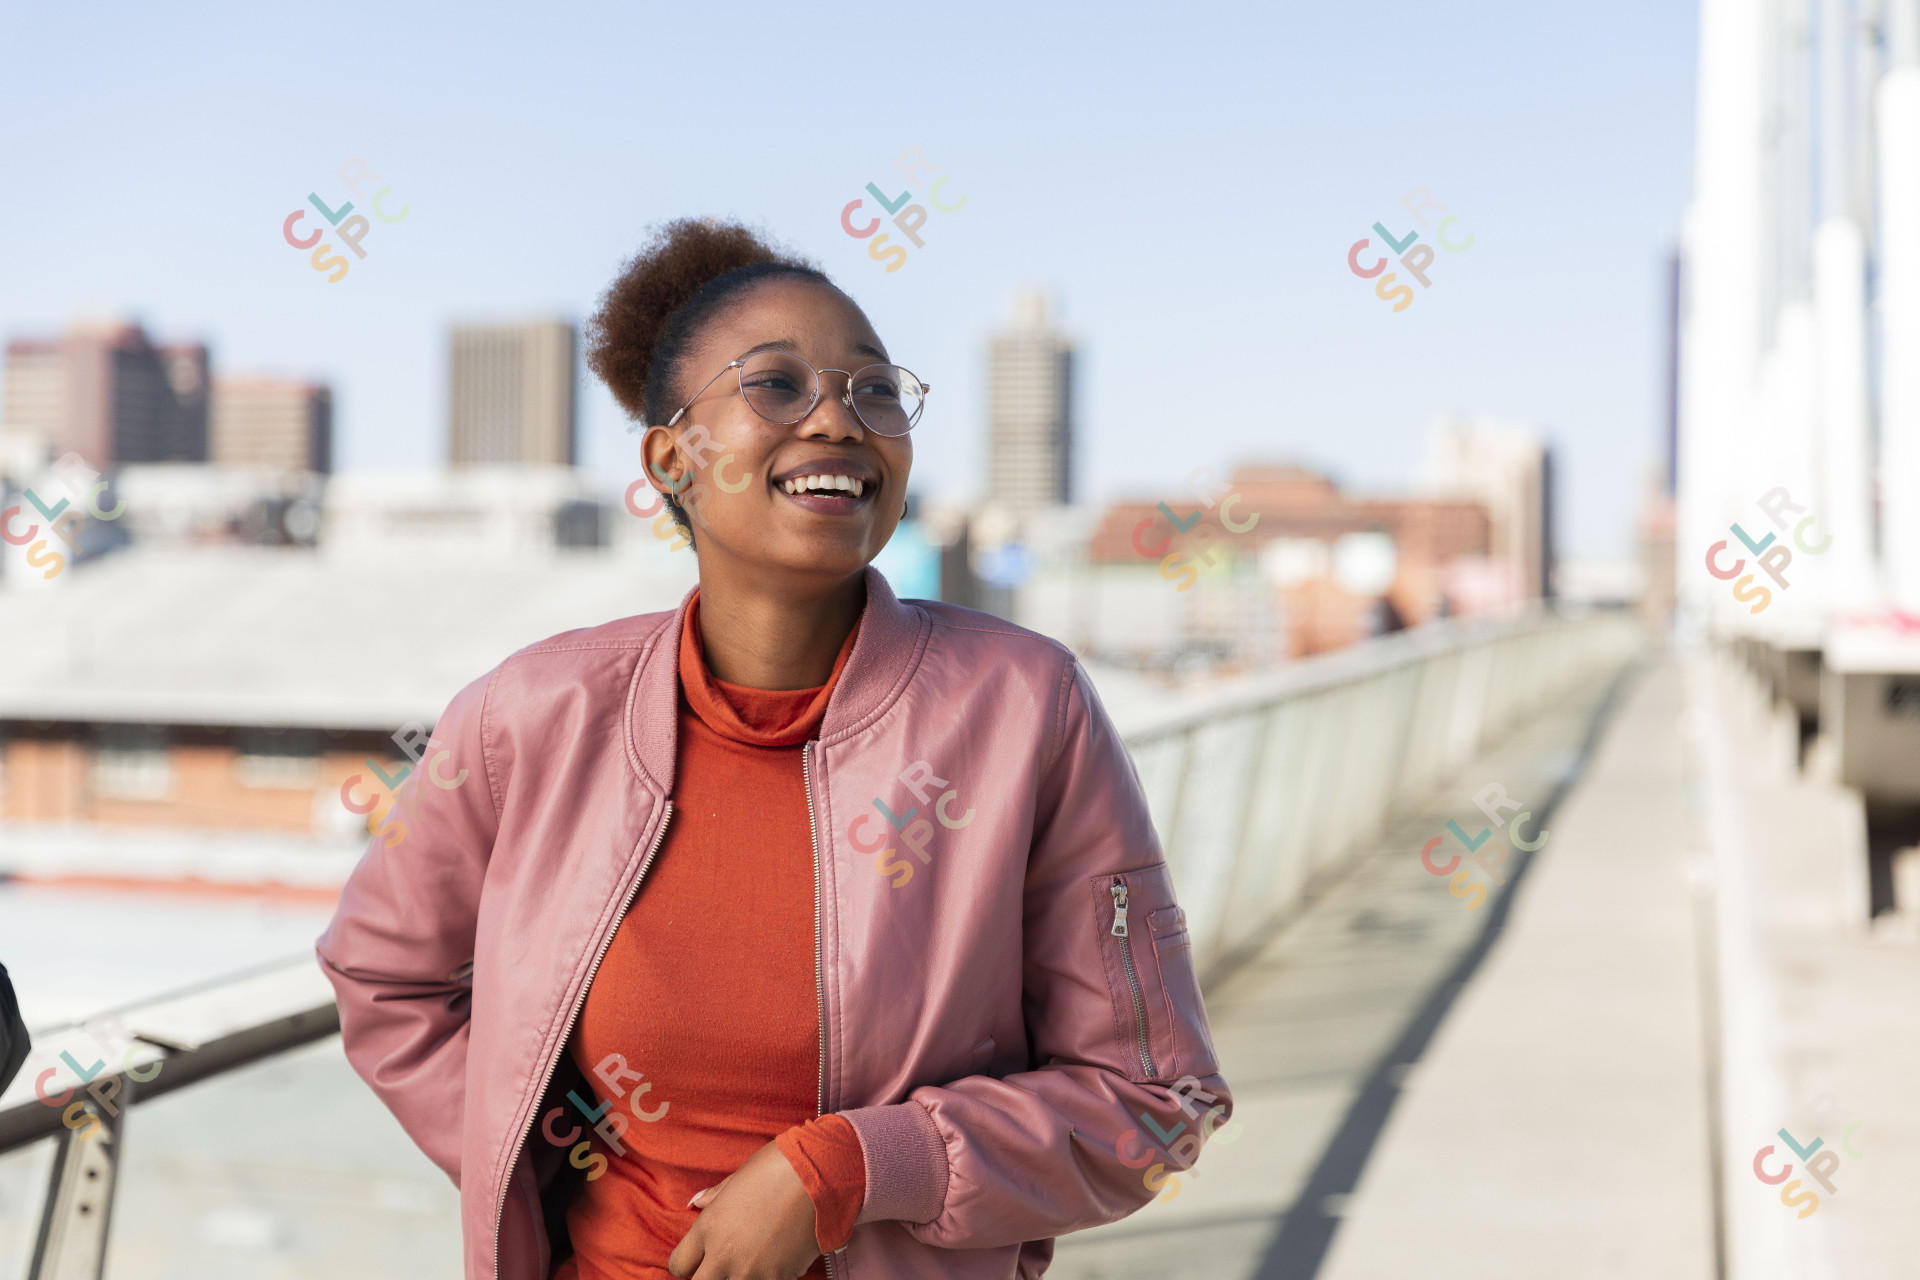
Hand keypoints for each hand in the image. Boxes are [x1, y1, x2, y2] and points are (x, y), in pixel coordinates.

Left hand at [668, 1139, 820, 1279]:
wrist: (820, 1174)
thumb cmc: (778, 1166)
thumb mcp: (739, 1177)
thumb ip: (715, 1196)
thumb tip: (697, 1201)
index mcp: (708, 1227)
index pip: (678, 1265)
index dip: (688, 1263)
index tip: (700, 1258)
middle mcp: (723, 1255)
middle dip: (708, 1276)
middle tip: (724, 1265)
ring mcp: (750, 1271)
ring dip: (740, 1277)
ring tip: (754, 1260)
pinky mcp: (778, 1278)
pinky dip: (769, 1277)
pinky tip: (778, 1262)